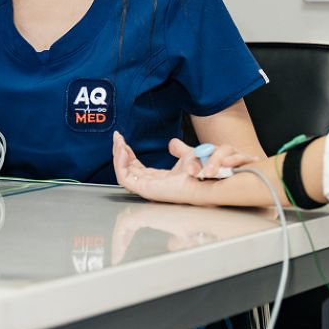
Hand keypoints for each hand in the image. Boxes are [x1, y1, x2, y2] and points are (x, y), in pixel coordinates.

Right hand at [112, 131, 257, 204]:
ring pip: (124, 174)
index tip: (123, 141)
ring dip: (118, 157)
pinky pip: (125, 179)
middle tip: (117, 138)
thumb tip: (171, 144)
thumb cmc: (205, 170)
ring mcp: (149, 189)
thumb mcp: (189, 156)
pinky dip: (120, 165)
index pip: (137, 168)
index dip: (128, 155)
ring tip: (118, 142)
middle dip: (119, 154)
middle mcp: (152, 185)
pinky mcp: (147, 190)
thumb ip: (179, 151)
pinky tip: (122, 150)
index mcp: (160, 180)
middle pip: (128, 171)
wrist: (211, 175)